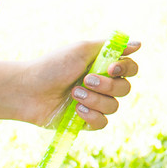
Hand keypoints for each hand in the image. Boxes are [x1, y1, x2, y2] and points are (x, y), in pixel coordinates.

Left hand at [17, 39, 140, 129]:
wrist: (28, 90)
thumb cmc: (53, 66)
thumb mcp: (81, 50)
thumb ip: (111, 46)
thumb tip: (139, 44)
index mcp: (104, 66)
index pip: (131, 69)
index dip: (126, 69)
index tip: (111, 67)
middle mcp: (103, 85)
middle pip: (125, 89)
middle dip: (107, 86)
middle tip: (86, 80)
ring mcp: (95, 104)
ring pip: (114, 107)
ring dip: (94, 100)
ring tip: (74, 94)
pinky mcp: (85, 121)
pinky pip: (103, 123)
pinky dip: (91, 116)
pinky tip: (76, 110)